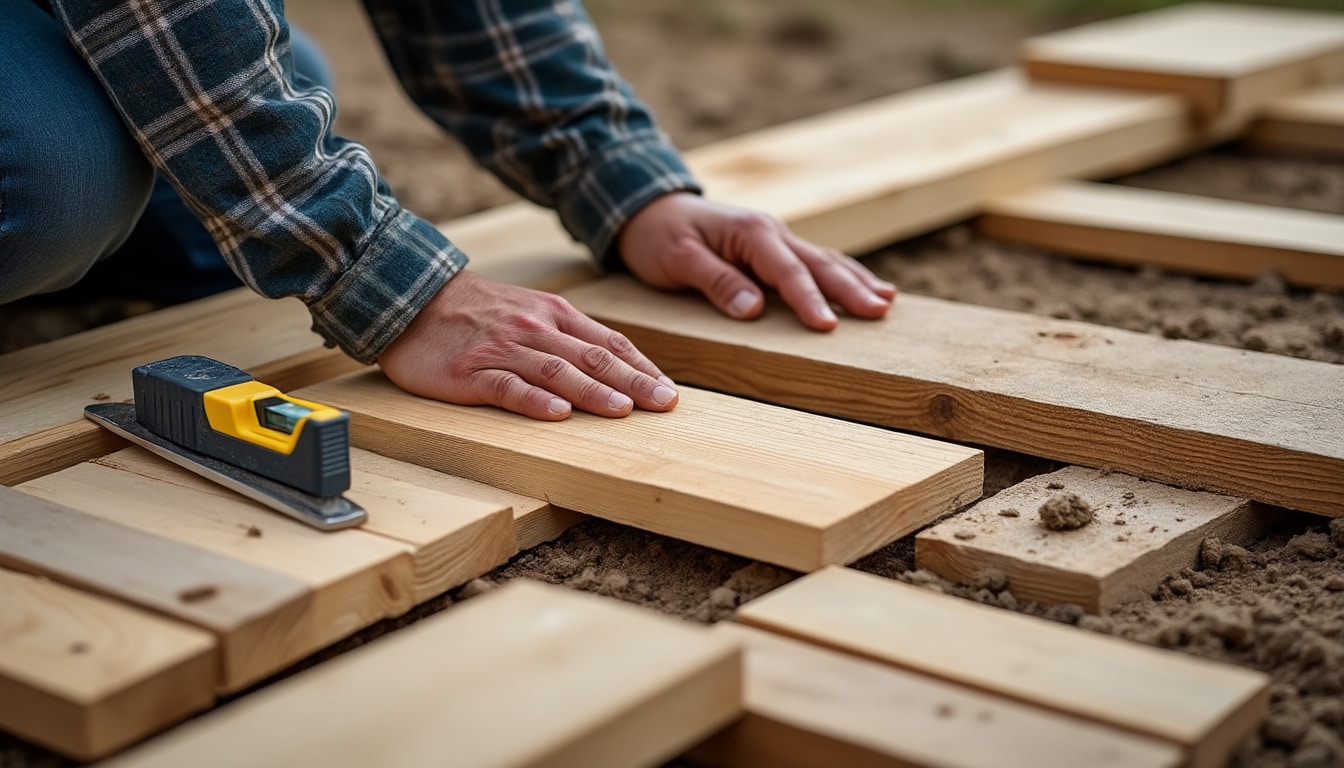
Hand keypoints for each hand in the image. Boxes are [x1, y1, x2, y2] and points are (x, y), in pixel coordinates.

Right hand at [379, 270, 677, 419]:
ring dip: (592, 392)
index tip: (669, 391)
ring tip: (622, 410)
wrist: (413, 298)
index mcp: (554, 314)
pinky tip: (557, 414)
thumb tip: (613, 364)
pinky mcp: (471, 372)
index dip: (642, 368)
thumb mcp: (530, 310)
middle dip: (634, 382)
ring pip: (557, 371)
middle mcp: (535, 329)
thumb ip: (568, 334)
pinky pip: (507, 386)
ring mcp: (503, 350)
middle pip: (593, 358)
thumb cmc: (477, 311)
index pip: (609, 343)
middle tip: (664, 405)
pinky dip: (534, 400)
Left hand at [617, 192, 895, 329]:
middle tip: (880, 313)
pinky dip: (844, 275)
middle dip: (852, 288)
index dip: (809, 300)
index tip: (827, 327)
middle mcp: (772, 232)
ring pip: (826, 260)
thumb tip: (754, 308)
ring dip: (857, 281)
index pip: (787, 272)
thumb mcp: (677, 258)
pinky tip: (866, 287)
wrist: (650, 208)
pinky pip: (816, 263)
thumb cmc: (659, 235)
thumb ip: (716, 280)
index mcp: (751, 233)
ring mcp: (777, 240)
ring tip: (886, 303)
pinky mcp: (775, 250)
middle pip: (819, 264)